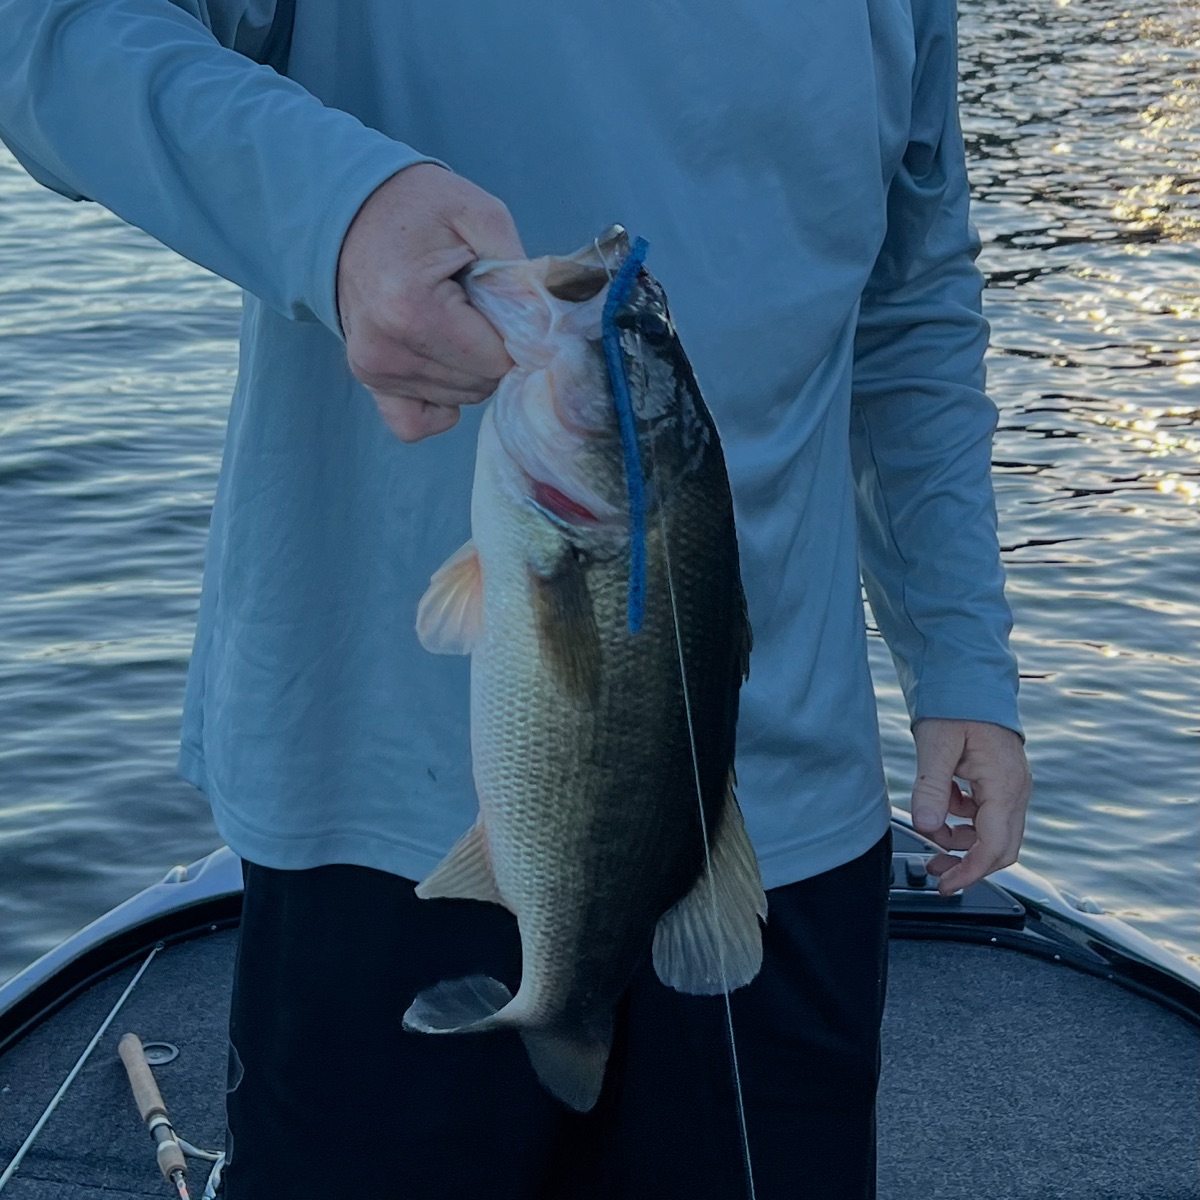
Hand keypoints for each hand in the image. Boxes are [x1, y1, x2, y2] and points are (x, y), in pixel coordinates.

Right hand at [335, 163, 524, 441]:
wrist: (352, 210)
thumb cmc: (421, 209)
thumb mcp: (481, 216)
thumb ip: (520, 274)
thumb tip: (549, 331)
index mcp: (413, 308)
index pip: (498, 360)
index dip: (515, 334)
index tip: (501, 301)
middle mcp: (388, 349)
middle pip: (481, 383)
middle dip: (493, 349)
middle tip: (474, 305)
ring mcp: (374, 370)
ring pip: (461, 399)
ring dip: (470, 367)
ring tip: (451, 318)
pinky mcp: (369, 381)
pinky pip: (417, 424)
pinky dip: (441, 402)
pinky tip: (443, 362)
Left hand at [910, 719, 1030, 895]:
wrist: (969, 678)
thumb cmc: (956, 703)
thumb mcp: (935, 743)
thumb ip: (931, 786)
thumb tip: (924, 825)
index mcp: (1004, 783)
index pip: (995, 845)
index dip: (971, 871)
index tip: (947, 885)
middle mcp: (1015, 789)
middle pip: (1001, 847)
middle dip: (967, 863)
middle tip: (935, 872)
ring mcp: (1011, 786)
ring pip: (992, 833)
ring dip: (961, 840)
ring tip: (930, 834)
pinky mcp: (1000, 782)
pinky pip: (985, 814)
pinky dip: (962, 819)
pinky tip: (941, 803)